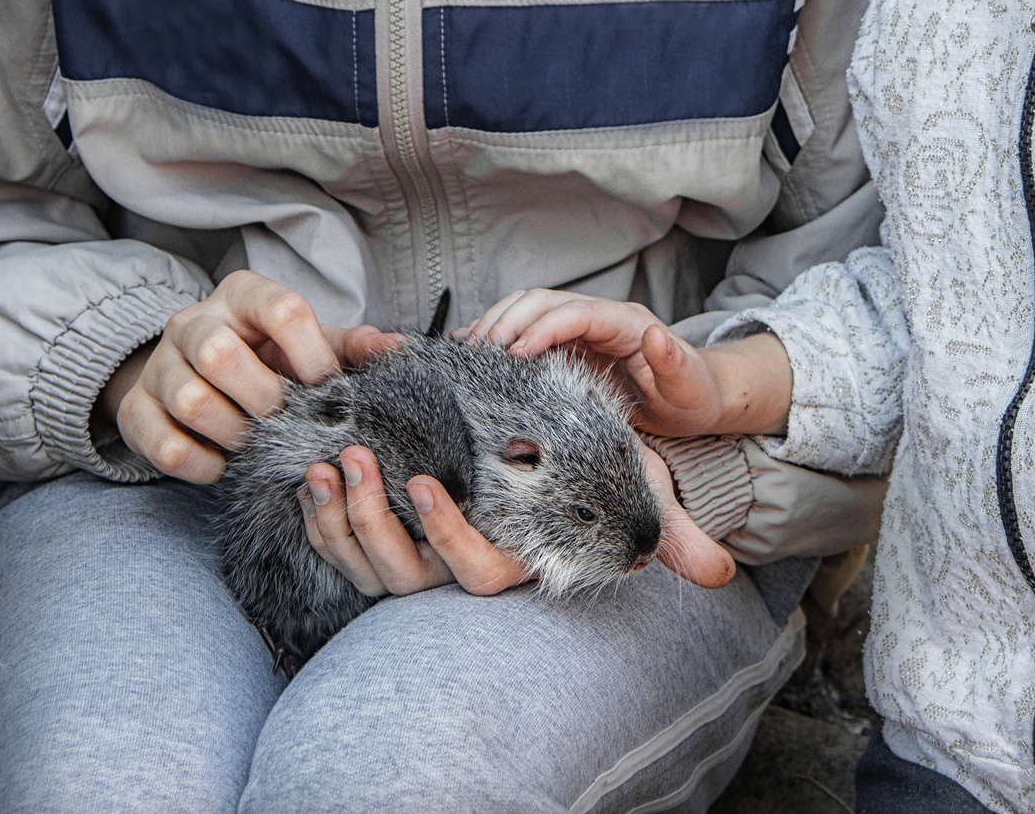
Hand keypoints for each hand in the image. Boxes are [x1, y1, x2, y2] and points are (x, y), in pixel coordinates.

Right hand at [109, 271, 380, 482]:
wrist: (196, 373)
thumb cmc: (269, 358)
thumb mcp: (310, 344)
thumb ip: (352, 348)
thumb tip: (400, 351)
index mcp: (243, 295)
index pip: (282, 309)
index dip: (313, 356)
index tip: (329, 390)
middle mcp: (193, 321)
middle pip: (220, 353)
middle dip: (264, 401)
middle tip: (286, 423)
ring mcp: (158, 365)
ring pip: (191, 401)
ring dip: (235, 435)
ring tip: (257, 444)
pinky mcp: (135, 410)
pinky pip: (165, 445)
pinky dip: (202, 464)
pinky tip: (223, 463)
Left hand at [297, 440, 734, 595]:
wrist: (538, 468)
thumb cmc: (581, 475)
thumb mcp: (627, 494)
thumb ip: (670, 535)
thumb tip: (721, 575)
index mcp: (510, 561)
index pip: (475, 572)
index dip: (446, 536)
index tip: (426, 484)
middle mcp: (456, 573)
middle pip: (405, 571)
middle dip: (373, 518)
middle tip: (357, 459)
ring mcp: (413, 564)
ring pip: (365, 561)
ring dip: (339, 513)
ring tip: (330, 462)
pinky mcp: (380, 546)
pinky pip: (337, 546)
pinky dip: (320, 513)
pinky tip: (312, 474)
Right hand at [466, 290, 789, 438]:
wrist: (696, 398)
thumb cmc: (693, 395)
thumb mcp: (689, 387)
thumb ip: (673, 363)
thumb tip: (656, 335)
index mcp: (627, 322)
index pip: (575, 313)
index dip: (542, 328)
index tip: (515, 353)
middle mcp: (601, 317)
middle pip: (545, 302)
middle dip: (509, 321)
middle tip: (482, 353)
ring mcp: (584, 328)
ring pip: (530, 309)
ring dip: (498, 322)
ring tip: (470, 349)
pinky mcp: (572, 344)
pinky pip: (529, 329)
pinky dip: (501, 334)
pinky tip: (475, 350)